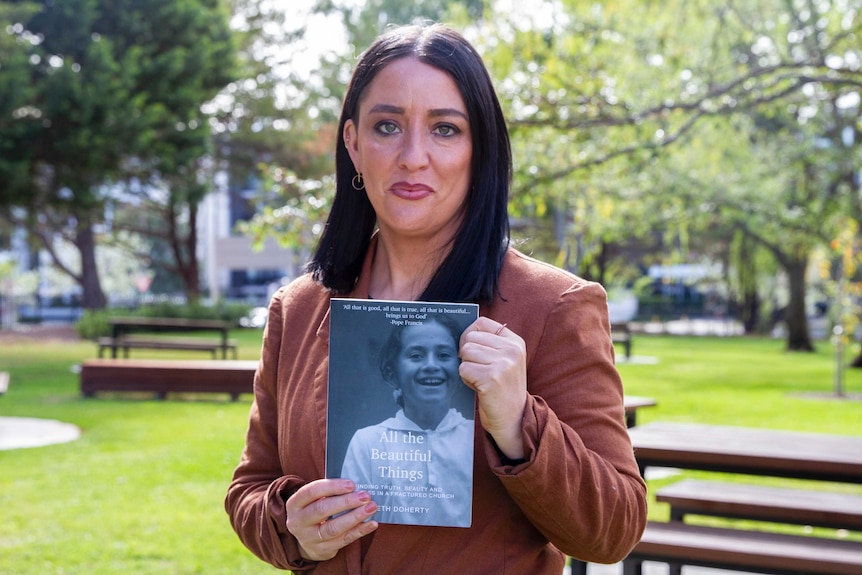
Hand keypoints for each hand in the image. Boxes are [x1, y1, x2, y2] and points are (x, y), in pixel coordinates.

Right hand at [285, 478, 378, 560]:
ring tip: (371, 508)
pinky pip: (343, 540)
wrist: (305, 539)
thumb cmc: (314, 509)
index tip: (351, 484)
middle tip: (365, 496)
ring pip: (333, 528)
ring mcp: (309, 538)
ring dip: (354, 517)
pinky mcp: (322, 550)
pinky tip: (371, 523)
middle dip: (346, 502)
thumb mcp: (313, 499)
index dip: (332, 487)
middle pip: (322, 510)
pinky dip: (359, 531)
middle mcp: (298, 522)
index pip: (312, 492)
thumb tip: (355, 484)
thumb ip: (329, 491)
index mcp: (295, 504)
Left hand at [459, 317, 527, 459]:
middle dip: (467, 355)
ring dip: (467, 368)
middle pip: (470, 339)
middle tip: (479, 370)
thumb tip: (463, 332)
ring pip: (465, 353)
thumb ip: (490, 343)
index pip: (482, 323)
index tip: (470, 348)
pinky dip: (466, 380)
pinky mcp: (491, 378)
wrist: (514, 419)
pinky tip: (479, 387)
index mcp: (515, 342)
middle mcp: (512, 350)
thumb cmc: (503, 388)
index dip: (469, 334)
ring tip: (480, 379)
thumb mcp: (505, 360)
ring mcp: (503, 364)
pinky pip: (463, 369)